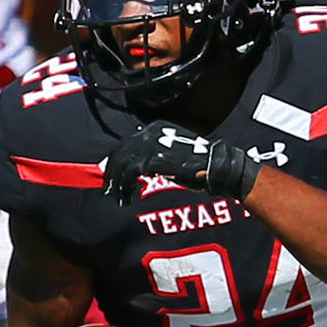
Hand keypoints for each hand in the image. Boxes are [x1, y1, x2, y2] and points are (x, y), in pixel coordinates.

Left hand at [103, 122, 256, 204]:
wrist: (215, 166)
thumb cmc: (198, 165)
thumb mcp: (173, 154)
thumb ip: (154, 156)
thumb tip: (136, 168)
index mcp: (156, 128)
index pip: (127, 144)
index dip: (116, 162)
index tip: (113, 177)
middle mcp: (151, 132)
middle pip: (120, 152)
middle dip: (112, 173)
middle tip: (111, 190)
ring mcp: (151, 144)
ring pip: (121, 163)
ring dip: (117, 183)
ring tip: (119, 198)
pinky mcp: (153, 159)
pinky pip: (128, 173)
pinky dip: (124, 187)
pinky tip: (126, 198)